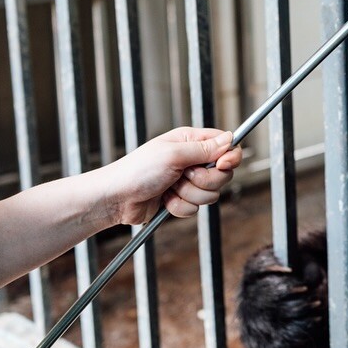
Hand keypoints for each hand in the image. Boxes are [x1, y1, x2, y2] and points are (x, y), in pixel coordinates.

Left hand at [85, 127, 242, 225]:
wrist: (117, 198)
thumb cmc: (138, 170)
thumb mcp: (173, 154)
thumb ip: (204, 149)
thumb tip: (229, 139)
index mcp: (190, 142)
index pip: (225, 146)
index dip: (229, 157)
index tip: (223, 165)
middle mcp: (191, 160)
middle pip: (222, 174)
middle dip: (205, 181)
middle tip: (184, 176)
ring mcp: (187, 181)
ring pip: (210, 194)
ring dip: (189, 195)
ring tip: (169, 188)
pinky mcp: (181, 199)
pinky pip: (195, 208)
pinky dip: (180, 206)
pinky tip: (165, 200)